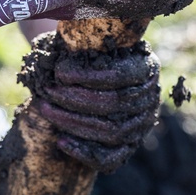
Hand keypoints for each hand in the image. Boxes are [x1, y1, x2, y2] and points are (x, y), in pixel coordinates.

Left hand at [20, 32, 160, 173]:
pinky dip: (85, 152)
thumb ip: (84, 37)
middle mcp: (150, 97)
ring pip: (111, 131)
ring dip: (73, 123)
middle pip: (113, 104)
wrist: (103, 77)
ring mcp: (142, 125)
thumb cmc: (94, 53)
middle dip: (74, 99)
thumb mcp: (96, 40)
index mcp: (146, 66)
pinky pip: (111, 158)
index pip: (120, 76)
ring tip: (45, 110)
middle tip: (46, 90)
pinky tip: (61, 141)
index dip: (88, 76)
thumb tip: (57, 35)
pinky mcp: (130, 146)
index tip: (59, 72)